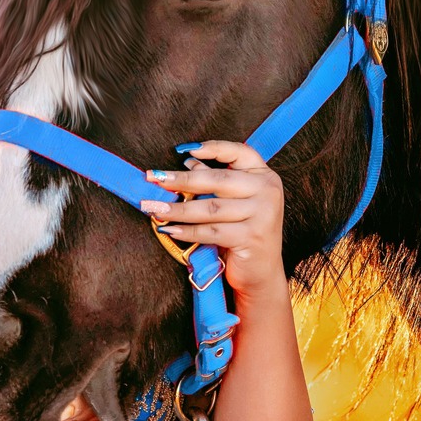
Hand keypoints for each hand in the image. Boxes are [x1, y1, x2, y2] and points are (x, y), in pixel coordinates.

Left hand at [139, 141, 287, 298]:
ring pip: (210, 207)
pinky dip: (187, 231)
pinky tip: (169, 229)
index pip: (240, 152)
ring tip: (154, 208)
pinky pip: (211, 231)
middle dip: (181, 180)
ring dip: (177, 209)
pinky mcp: (251, 236)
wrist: (261, 273)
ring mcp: (262, 214)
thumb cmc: (244, 233)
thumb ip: (215, 181)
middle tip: (153, 178)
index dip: (213, 148)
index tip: (184, 150)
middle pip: (218, 180)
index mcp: (265, 176)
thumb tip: (188, 162)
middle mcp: (267, 191)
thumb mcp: (233, 203)